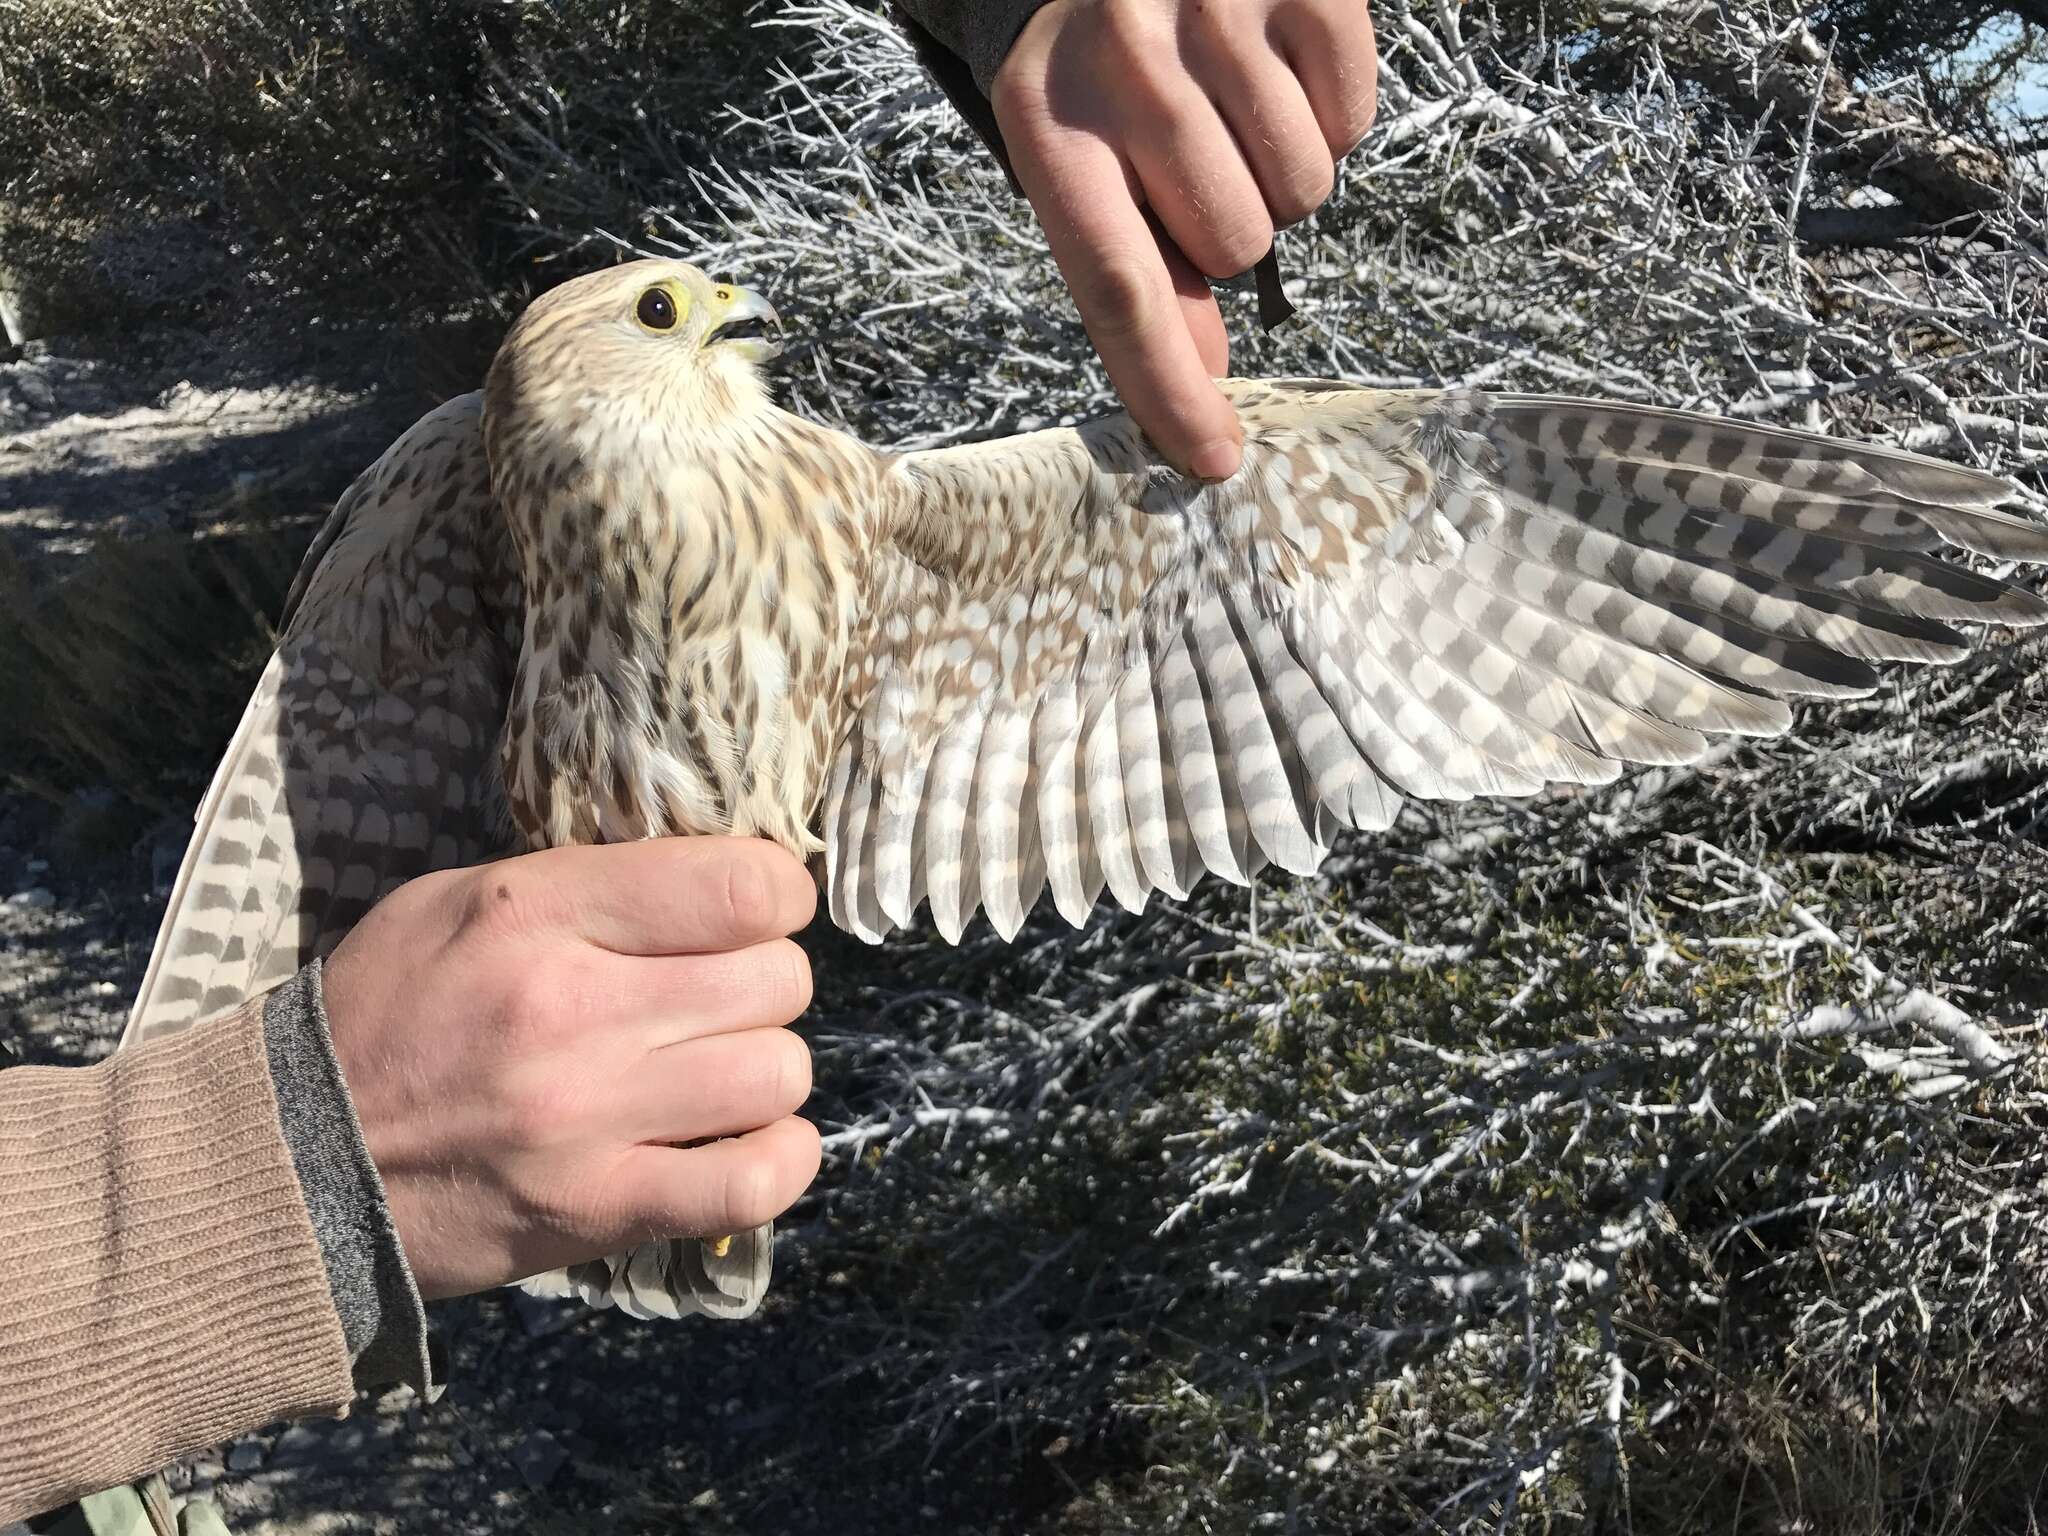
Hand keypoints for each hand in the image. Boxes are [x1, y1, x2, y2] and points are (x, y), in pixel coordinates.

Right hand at [321, 837, 820, 1298]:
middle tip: (720, 997)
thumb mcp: (462, 900)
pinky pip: (752, 1183)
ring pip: (778, 1074)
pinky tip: (750, 1140)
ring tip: (719, 1069)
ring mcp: (588, 1118)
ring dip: (767, 1069)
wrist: (292, 1160)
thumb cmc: (388, 1012)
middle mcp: (573, 1011)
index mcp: (537, 912)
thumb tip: (718, 883)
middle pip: (777, 980)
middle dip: (766, 981)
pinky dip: (779, 1160)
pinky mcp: (595, 1210)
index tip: (756, 910)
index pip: (741, 886)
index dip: (777, 893)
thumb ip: (589, 885)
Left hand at [992, 0, 1376, 480]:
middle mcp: (1125, 59)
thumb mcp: (1080, 152)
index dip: (1167, 386)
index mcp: (1048, 120)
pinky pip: (1351, 117)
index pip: (1116, 288)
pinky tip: (1276, 65)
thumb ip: (1136, 265)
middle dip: (1233, 228)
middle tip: (1201, 159)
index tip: (1213, 460)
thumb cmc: (1098, 63)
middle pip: (1234, 246)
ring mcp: (1215, 5)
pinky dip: (1329, 112)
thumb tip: (1204, 370)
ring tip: (1236, 107)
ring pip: (1301, 191)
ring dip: (1282, 173)